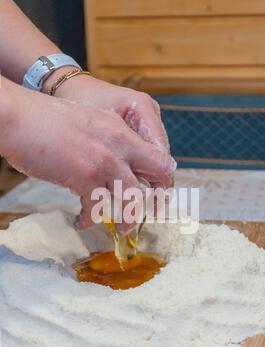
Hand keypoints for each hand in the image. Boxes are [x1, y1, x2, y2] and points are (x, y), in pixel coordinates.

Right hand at [1, 79, 175, 230]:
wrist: (22, 119)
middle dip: (159, 195)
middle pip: (159, 173)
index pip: (158, 154)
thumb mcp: (90, 120)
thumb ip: (109, 138)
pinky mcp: (86, 178)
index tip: (155, 190)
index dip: (162, 175)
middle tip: (151, 212)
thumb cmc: (48, 120)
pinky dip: (89, 219)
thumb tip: (116, 160)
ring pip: (133, 198)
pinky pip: (97, 208)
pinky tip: (82, 221)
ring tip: (123, 227)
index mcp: (121, 130)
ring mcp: (105, 161)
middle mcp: (119, 144)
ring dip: (129, 218)